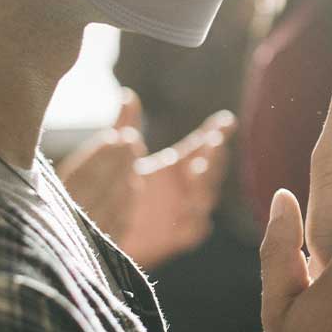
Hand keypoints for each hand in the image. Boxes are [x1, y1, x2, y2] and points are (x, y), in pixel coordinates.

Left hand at [58, 88, 235, 268]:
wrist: (105, 230)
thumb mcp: (118, 154)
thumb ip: (125, 125)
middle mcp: (186, 186)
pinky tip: (189, 210)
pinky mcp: (180, 236)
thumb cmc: (115, 189)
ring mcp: (186, 211)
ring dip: (206, 185)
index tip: (226, 121)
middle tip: (211, 146)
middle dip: (215, 157)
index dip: (217, 133)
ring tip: (196, 172)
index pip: (203, 145)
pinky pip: (196, 229)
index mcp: (176, 164)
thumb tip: (127, 95)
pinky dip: (196, 220)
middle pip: (212, 169)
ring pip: (208, 197)